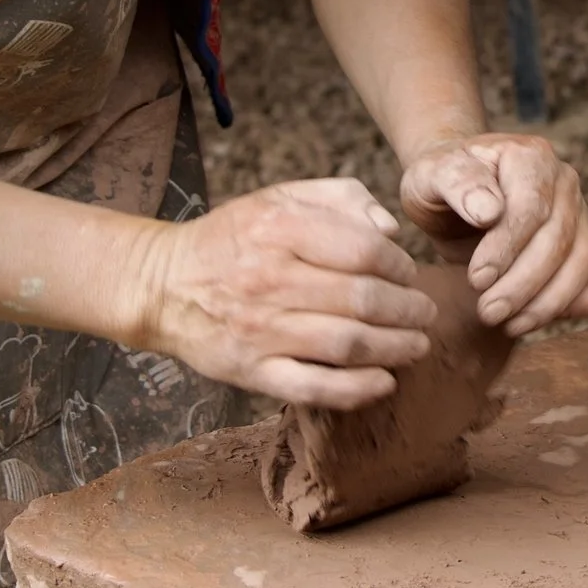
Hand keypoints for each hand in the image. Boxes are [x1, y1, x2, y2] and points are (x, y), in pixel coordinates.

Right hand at [133, 179, 438, 408]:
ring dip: (395, 348)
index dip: (399, 265)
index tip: (409, 273)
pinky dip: (356, 389)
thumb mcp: (279, 197)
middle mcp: (270, 279)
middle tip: (424, 313)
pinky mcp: (251, 371)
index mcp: (279, 229)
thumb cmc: (233, 239)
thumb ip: (339, 198)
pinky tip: (384, 382)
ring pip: (346, 344)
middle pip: (362, 299)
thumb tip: (390, 229)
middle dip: (407, 309)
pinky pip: (313, 387)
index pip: (363, 250)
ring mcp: (260, 329)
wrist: (163, 285)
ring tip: (417, 345)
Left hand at [399, 135, 587, 335]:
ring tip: (508, 323)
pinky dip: (580, 301)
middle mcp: (564, 180)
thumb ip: (457, 184)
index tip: (476, 279)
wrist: (455, 189)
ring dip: (548, 302)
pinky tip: (539, 317)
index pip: (531, 208)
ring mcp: (581, 210)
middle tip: (488, 312)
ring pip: (583, 262)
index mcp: (530, 155)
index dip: (507, 249)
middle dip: (523, 285)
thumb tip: (488, 211)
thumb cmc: (442, 181)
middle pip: (559, 241)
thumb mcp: (431, 174)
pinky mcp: (587, 239)